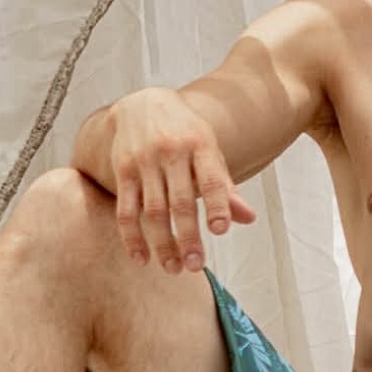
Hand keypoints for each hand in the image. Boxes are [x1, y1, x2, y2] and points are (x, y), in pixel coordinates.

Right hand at [108, 89, 255, 272]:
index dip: (217, 205)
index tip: (219, 231)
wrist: (142, 104)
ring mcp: (144, 161)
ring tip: (173, 268)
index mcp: (200, 144)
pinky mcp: (123, 170)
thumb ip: (225, 186)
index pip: (211, 179)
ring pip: (153, 210)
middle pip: (180, 201)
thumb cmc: (185, 135)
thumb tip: (248, 219)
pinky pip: (126, 209)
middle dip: (188, 236)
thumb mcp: (209, 152)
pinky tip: (142, 259)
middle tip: (196, 266)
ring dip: (162, 243)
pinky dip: (132, 237)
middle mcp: (171, 151)